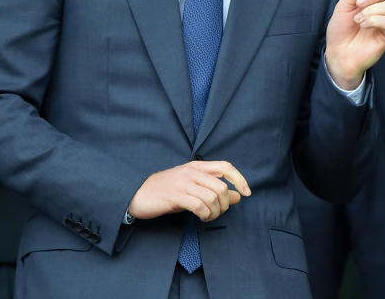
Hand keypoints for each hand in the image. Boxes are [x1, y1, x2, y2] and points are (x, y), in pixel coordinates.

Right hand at [127, 160, 250, 221]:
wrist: (137, 194)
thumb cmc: (166, 191)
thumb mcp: (192, 187)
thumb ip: (214, 189)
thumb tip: (238, 195)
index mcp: (197, 166)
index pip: (226, 167)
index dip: (239, 179)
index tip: (247, 192)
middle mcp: (191, 172)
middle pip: (221, 187)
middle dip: (225, 204)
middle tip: (219, 212)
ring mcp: (183, 183)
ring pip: (212, 197)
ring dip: (215, 212)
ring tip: (209, 217)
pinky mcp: (175, 196)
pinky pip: (199, 206)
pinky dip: (205, 214)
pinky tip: (202, 217)